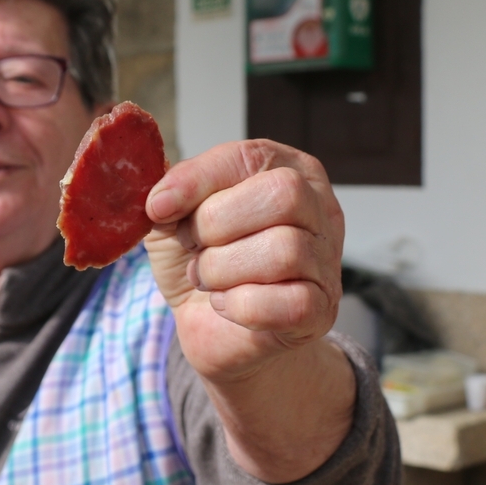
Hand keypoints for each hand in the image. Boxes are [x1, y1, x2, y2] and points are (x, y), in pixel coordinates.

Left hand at [144, 140, 343, 383]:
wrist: (211, 326)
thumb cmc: (202, 261)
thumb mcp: (175, 217)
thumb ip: (170, 194)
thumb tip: (162, 198)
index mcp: (288, 169)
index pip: (249, 158)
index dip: (198, 180)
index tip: (158, 208)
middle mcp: (319, 209)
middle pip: (282, 194)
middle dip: (216, 224)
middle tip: (193, 246)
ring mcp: (327, 262)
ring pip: (285, 250)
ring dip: (222, 268)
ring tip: (205, 277)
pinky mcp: (320, 311)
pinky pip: (290, 303)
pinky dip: (242, 305)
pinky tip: (225, 303)